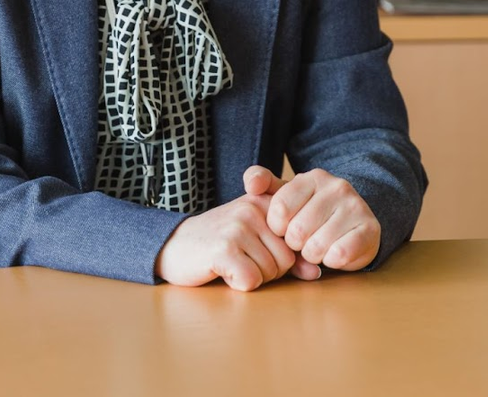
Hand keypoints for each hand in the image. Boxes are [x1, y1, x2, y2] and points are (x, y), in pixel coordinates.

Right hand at [155, 193, 297, 291]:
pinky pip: (251, 281)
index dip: (282, 259)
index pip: (296, 242)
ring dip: (252, 277)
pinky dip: (238, 284)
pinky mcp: (223, 248)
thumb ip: (287, 254)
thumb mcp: (254, 241)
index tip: (257, 253)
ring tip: (231, 263)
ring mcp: (237, 227)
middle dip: (268, 271)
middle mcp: (252, 209)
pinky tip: (222, 271)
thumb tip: (315, 273)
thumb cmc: (218, 244)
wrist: (172, 246)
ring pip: (270, 272)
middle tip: (241, 261)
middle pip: (287, 260)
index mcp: (264, 202)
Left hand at [244, 166, 380, 272]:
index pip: (279, 209)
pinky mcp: (370, 229)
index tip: (284, 228)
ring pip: (317, 246)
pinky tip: (334, 253)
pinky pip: (339, 255)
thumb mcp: (284, 196)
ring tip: (319, 246)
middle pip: (297, 231)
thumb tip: (251, 184)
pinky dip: (332, 261)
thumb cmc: (310, 213)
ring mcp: (356, 206)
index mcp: (312, 177)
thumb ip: (262, 183)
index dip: (277, 228)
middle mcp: (336, 187)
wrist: (353, 224)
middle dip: (295, 244)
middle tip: (304, 241)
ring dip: (313, 255)